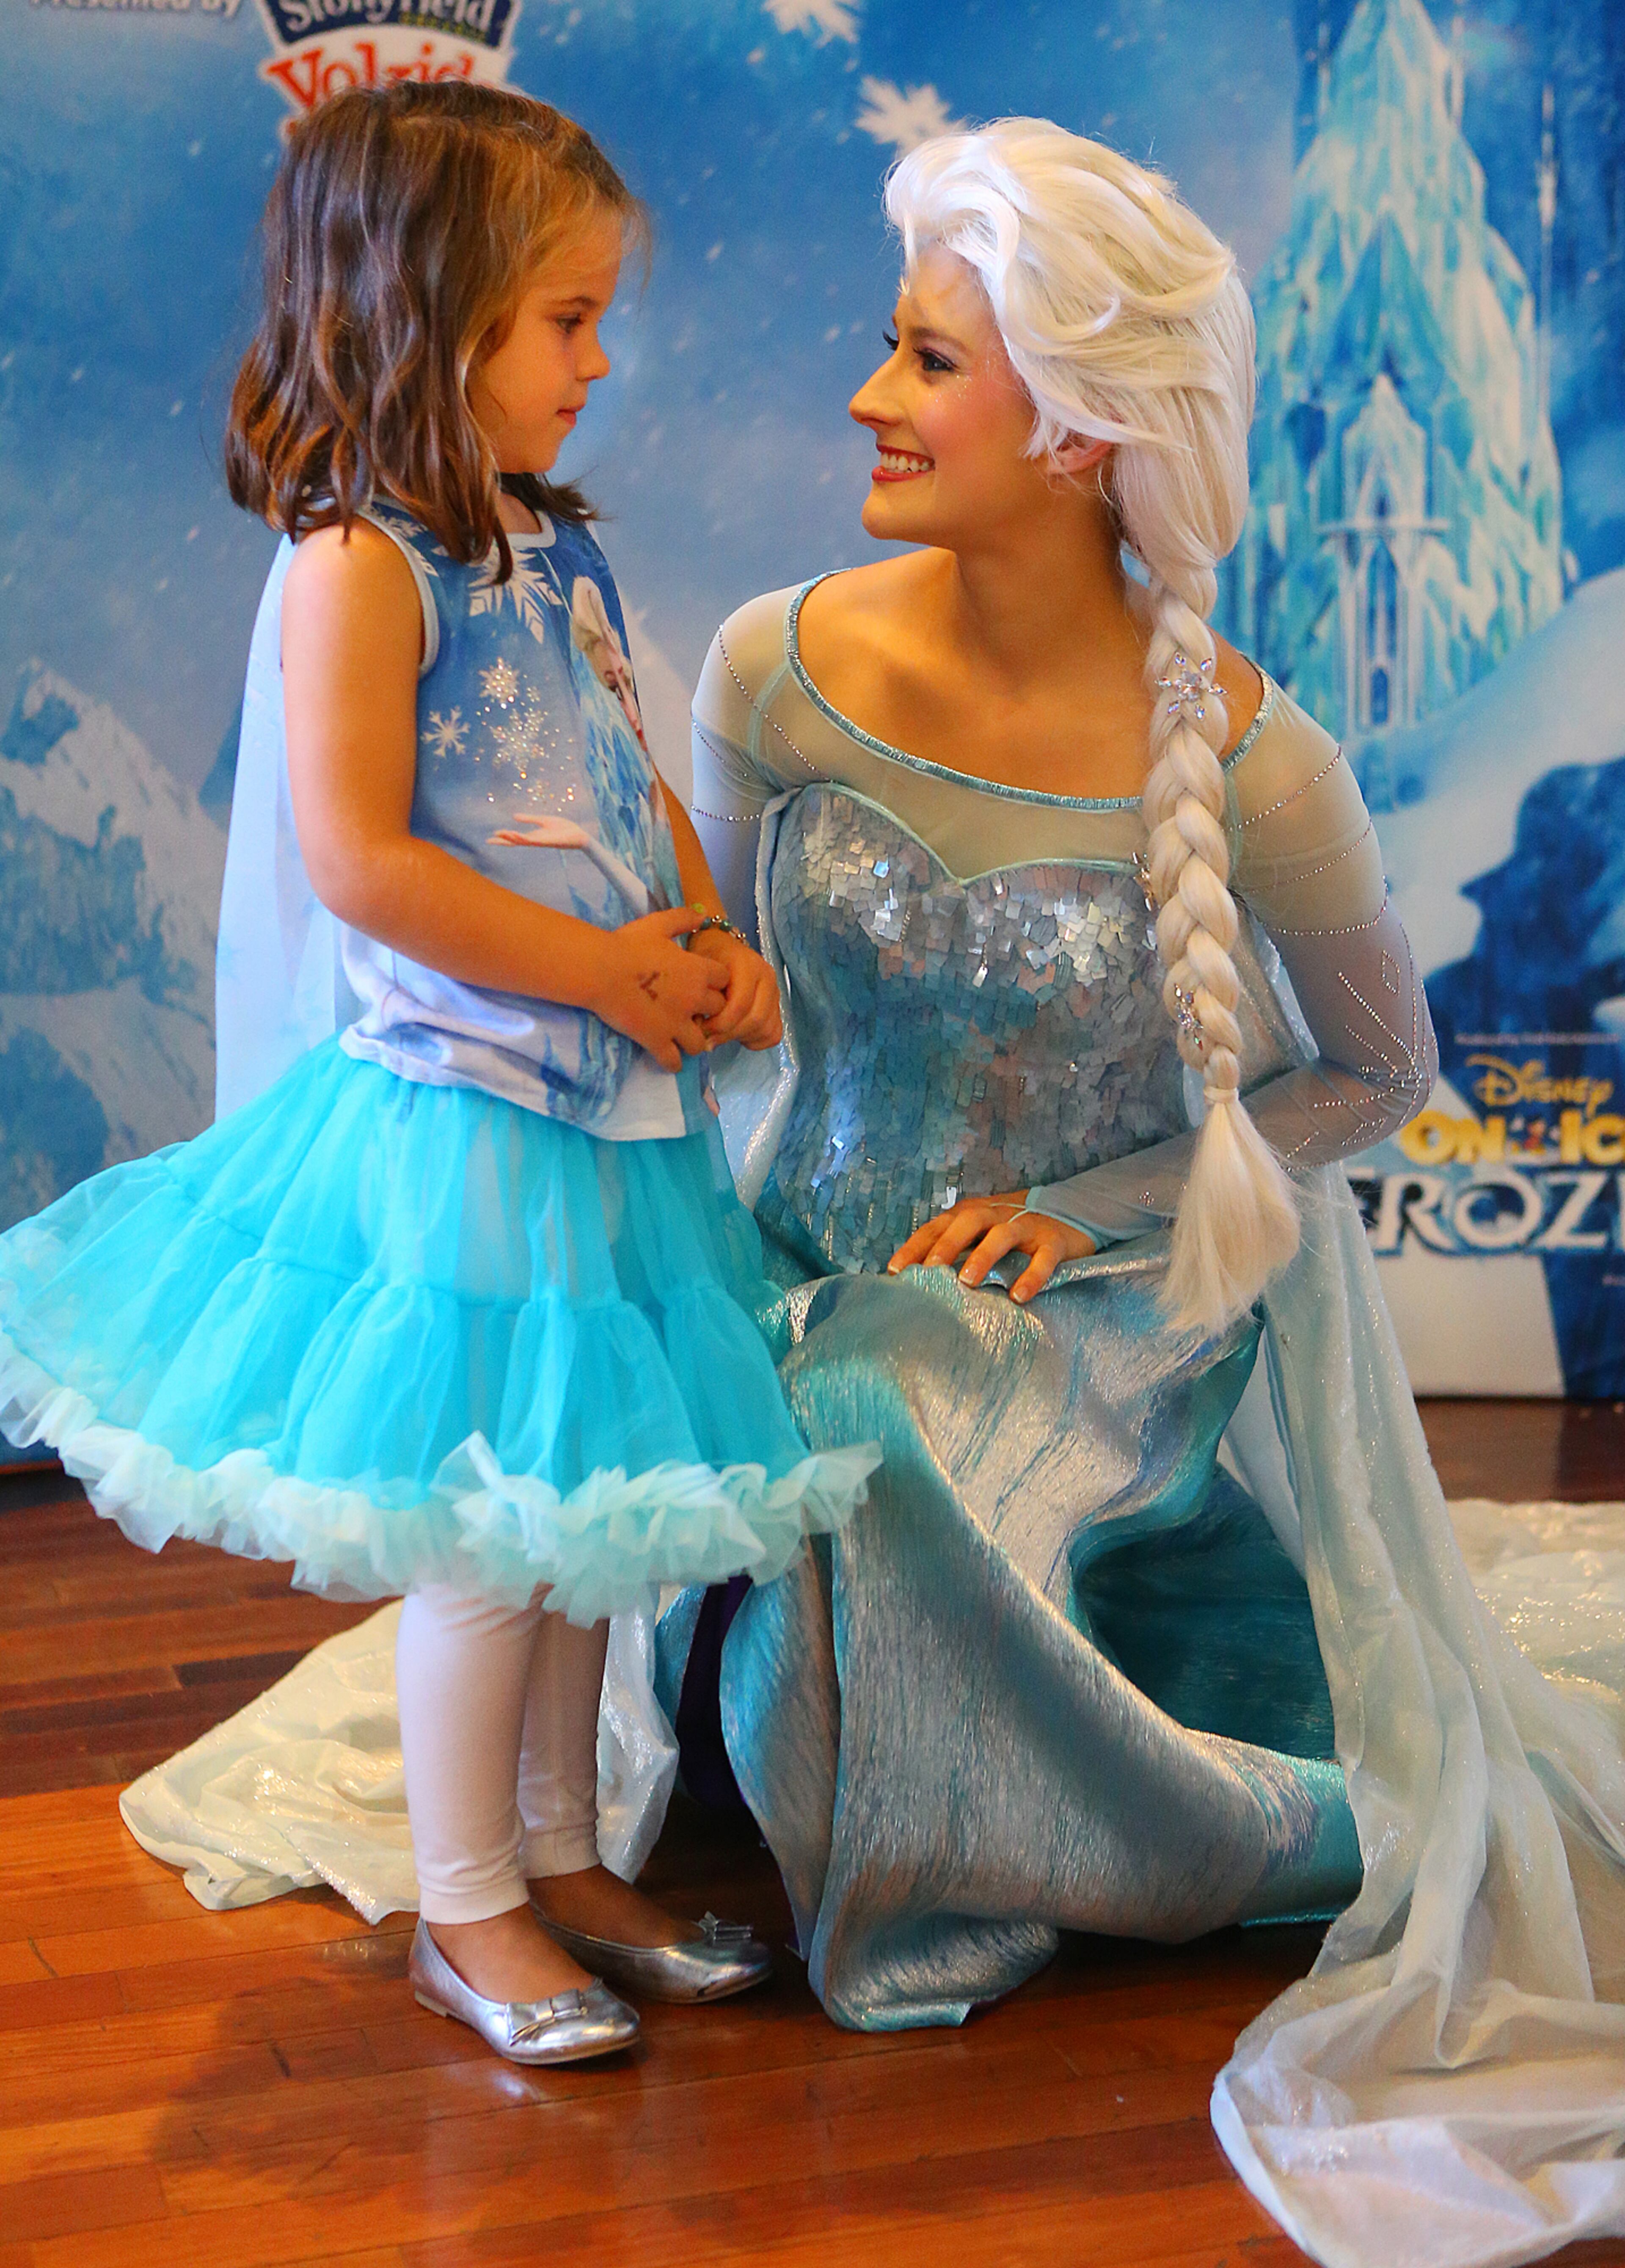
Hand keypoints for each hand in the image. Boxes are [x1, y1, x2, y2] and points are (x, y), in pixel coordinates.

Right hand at [592, 909, 729, 1071]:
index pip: (725, 980)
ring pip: (701, 1042)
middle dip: (710, 1012)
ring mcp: (676, 1023)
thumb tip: (702, 916)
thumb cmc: (627, 945)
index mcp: (697, 970)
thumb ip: (682, 919)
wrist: (600, 970)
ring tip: (685, 1039)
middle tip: (696, 1012)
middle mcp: (693, 999)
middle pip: (718, 1011)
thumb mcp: (657, 924)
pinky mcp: (657, 1040)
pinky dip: (673, 1063)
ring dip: (695, 1041)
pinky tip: (670, 1060)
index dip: (716, 982)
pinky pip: (674, 1061)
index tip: (705, 983)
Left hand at [688, 927, 783, 1049]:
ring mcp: (775, 993)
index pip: (740, 1005)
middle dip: (729, 1034)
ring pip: (766, 1029)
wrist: (721, 947)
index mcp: (748, 966)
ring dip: (741, 1037)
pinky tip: (737, 1034)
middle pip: (755, 1020)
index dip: (719, 1024)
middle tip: (708, 1037)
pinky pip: (773, 1034)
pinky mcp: (777, 1007)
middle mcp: (767, 978)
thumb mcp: (700, 970)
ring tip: (721, 1035)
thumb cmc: (707, 958)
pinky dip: (755, 1040)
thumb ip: (702, 997)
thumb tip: (700, 1032)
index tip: (700, 1028)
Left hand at [887, 1190, 1095, 1305]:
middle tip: (928, 1271)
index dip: (915, 1246)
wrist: (1070, 1211)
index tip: (894, 1271)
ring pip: (1002, 1235)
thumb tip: (916, 1281)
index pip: (938, 1226)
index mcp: (972, 1213)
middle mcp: (997, 1215)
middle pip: (967, 1223)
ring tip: (967, 1281)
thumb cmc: (1012, 1232)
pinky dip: (1032, 1276)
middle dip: (945, 1246)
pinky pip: (1043, 1258)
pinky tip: (1019, 1296)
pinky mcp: (1054, 1241)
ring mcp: (1026, 1226)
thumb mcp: (980, 1234)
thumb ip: (954, 1249)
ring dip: (983, 1256)